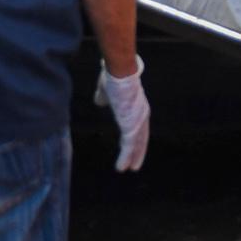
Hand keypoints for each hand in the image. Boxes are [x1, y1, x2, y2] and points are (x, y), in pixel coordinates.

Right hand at [94, 56, 148, 171]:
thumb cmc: (113, 78)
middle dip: (138, 152)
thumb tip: (99, 102)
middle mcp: (142, 115)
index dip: (136, 138)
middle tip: (135, 165)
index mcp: (137, 107)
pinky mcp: (131, 126)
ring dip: (132, 157)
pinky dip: (126, 157)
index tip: (132, 147)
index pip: (138, 127)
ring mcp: (137, 121)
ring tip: (129, 169)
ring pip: (136, 145)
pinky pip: (129, 146)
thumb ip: (104, 98)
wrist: (118, 72)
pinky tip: (122, 167)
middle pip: (141, 138)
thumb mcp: (106, 91)